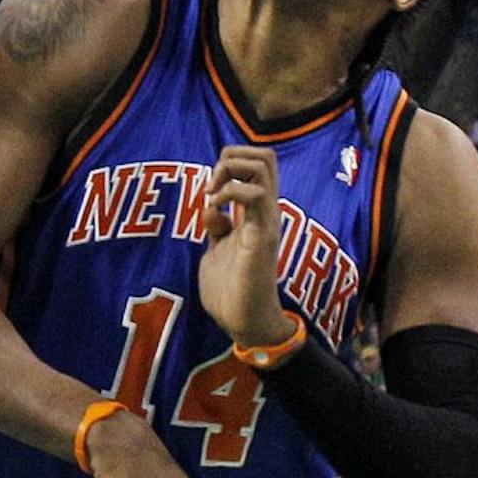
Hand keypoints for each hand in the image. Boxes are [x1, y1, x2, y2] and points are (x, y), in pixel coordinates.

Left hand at [197, 147, 292, 348]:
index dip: (229, 162)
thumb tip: (212, 209)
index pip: (258, 164)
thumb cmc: (231, 289)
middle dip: (232, 155)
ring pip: (263, 165)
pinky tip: (215, 210)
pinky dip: (230, 191)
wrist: (243, 321)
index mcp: (256, 213)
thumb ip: (218, 228)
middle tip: (213, 184)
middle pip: (266, 155)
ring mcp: (267, 221)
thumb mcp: (218, 250)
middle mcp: (266, 211)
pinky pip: (256, 195)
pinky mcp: (262, 235)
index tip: (210, 188)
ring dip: (229, 170)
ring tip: (214, 195)